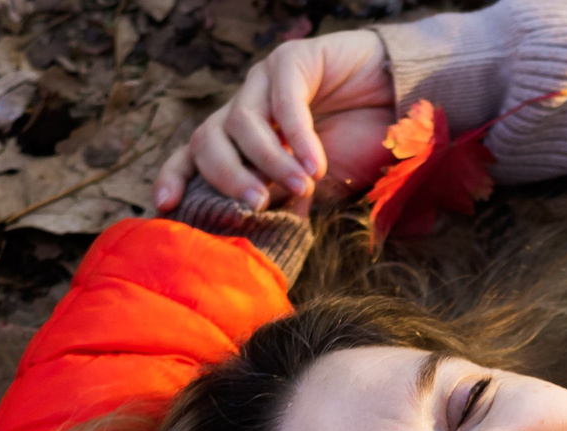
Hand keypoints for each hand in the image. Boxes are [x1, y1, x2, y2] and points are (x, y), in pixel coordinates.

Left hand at [154, 31, 397, 213]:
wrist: (400, 105)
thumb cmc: (355, 147)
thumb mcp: (314, 187)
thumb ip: (286, 203)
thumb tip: (265, 234)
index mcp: (239, 140)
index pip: (193, 156)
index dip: (175, 178)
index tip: (167, 205)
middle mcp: (244, 108)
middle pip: (207, 139)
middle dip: (227, 176)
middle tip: (254, 205)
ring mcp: (264, 81)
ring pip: (242, 121)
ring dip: (269, 161)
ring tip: (301, 186)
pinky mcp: (292, 60)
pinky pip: (283, 99)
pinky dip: (297, 136)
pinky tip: (315, 164)